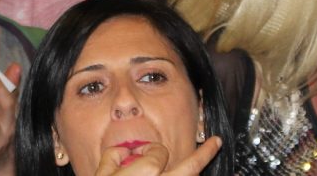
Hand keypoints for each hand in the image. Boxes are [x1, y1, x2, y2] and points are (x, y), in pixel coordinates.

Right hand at [93, 138, 221, 175]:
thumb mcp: (101, 175)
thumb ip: (113, 157)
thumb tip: (123, 151)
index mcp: (147, 173)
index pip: (159, 153)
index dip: (150, 150)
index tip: (141, 154)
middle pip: (192, 167)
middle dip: (205, 154)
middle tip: (215, 144)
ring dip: (195, 174)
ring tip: (207, 168)